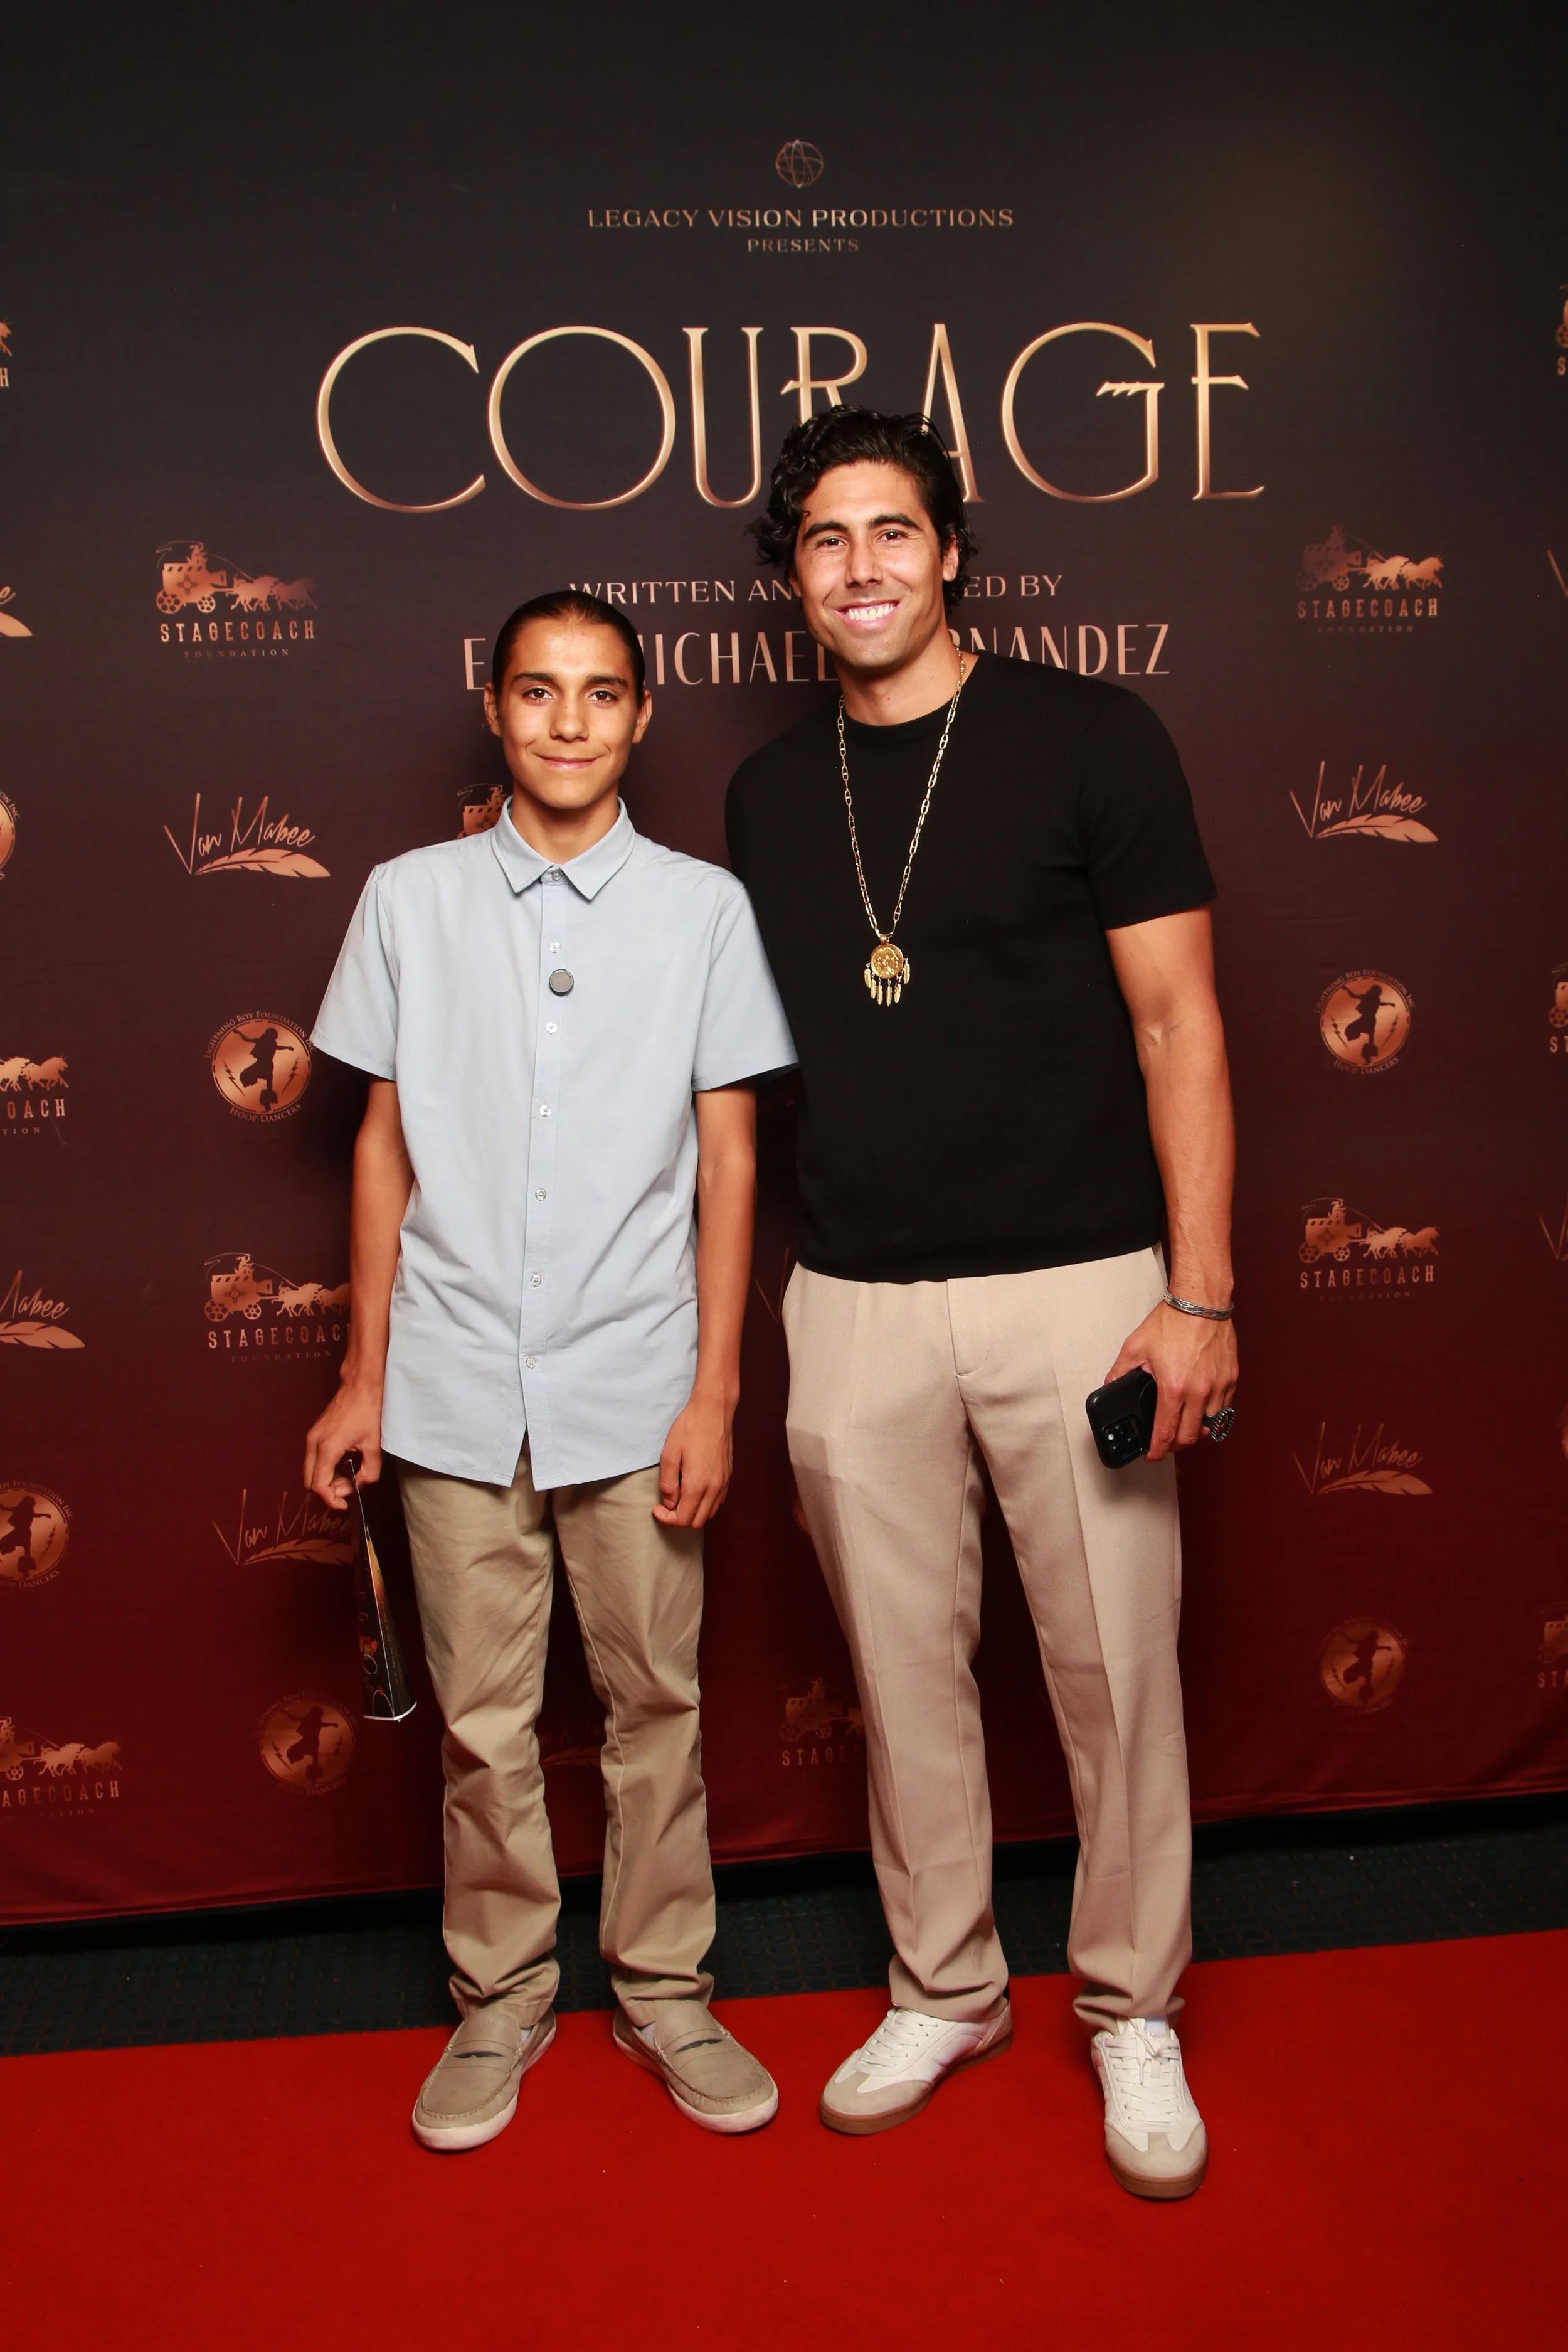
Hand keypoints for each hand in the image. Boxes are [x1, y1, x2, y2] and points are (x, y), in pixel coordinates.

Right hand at [303, 1381, 383, 1508]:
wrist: (360, 1385)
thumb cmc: (367, 1410)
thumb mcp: (374, 1446)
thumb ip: (369, 1472)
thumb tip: (360, 1485)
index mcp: (327, 1448)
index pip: (319, 1485)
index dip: (331, 1500)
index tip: (345, 1504)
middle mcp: (313, 1443)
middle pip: (309, 1482)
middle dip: (328, 1491)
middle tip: (349, 1488)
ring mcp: (311, 1438)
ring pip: (310, 1472)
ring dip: (326, 1480)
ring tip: (348, 1476)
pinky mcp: (314, 1434)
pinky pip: (313, 1460)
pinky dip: (324, 1469)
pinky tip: (343, 1465)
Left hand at [653, 1390, 733, 1527]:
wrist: (713, 1410)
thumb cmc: (689, 1428)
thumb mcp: (669, 1454)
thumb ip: (667, 1482)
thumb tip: (669, 1502)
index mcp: (697, 1485)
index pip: (683, 1518)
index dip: (667, 1518)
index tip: (657, 1508)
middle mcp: (714, 1488)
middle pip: (697, 1521)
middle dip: (679, 1518)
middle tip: (667, 1505)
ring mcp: (723, 1482)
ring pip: (710, 1513)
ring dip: (693, 1512)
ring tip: (679, 1498)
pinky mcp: (728, 1475)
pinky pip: (718, 1501)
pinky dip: (705, 1504)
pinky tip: (694, 1490)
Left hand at [1104, 1302, 1237, 1461]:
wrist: (1201, 1303)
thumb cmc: (1173, 1321)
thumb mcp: (1135, 1346)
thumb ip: (1119, 1371)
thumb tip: (1110, 1386)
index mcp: (1173, 1387)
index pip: (1166, 1433)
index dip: (1158, 1450)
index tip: (1153, 1455)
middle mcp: (1199, 1392)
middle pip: (1191, 1437)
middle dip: (1176, 1445)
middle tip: (1166, 1443)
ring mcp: (1219, 1387)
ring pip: (1211, 1426)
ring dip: (1196, 1432)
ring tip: (1184, 1428)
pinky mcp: (1231, 1379)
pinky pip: (1225, 1409)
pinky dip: (1213, 1415)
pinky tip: (1201, 1410)